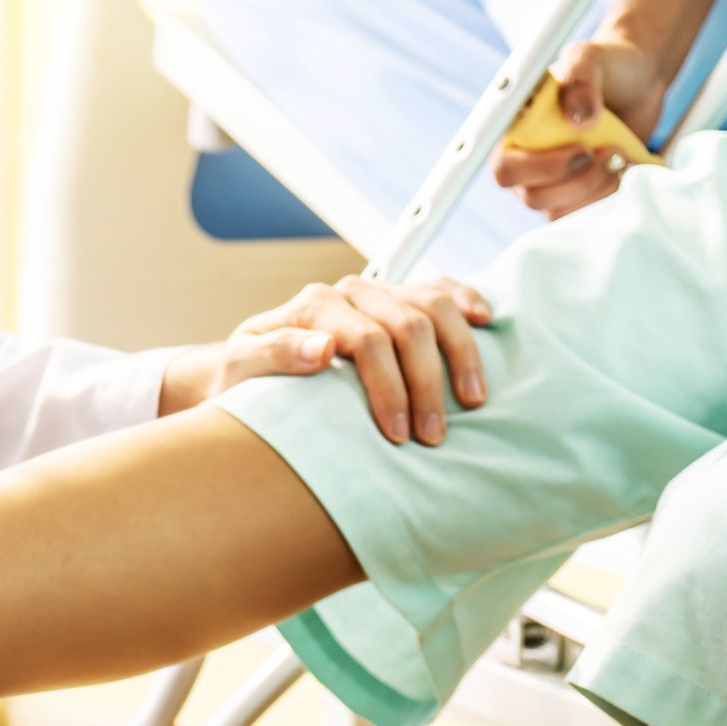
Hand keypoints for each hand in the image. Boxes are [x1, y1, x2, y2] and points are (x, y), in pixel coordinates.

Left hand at [165, 275, 491, 444]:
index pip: (368, 341)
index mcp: (314, 306)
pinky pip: (440, 290)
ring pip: (433, 305)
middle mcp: (349, 292)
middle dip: (427, 384)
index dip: (389, 388)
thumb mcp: (241, 369)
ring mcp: (376, 292)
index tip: (398, 435)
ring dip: (460, 352)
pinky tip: (485, 320)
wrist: (245, 368)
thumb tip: (323, 348)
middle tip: (434, 436)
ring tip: (472, 402)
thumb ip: (274, 354)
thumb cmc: (243, 377)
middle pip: (408, 326)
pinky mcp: (396, 299)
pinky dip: (465, 300)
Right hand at [491, 37, 665, 219]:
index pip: (505, 170)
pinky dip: (609, 195)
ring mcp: (550, 184)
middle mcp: (525, 164)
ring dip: (596, 189)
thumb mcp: (590, 60)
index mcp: (515, 135)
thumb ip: (580, 81)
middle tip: (611, 151)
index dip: (537, 169)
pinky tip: (627, 167)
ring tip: (623, 154)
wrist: (638, 83)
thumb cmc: (606, 67)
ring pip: (558, 211)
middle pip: (533, 197)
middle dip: (578, 180)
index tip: (581, 150)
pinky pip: (582, 214)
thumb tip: (579, 121)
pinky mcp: (577, 195)